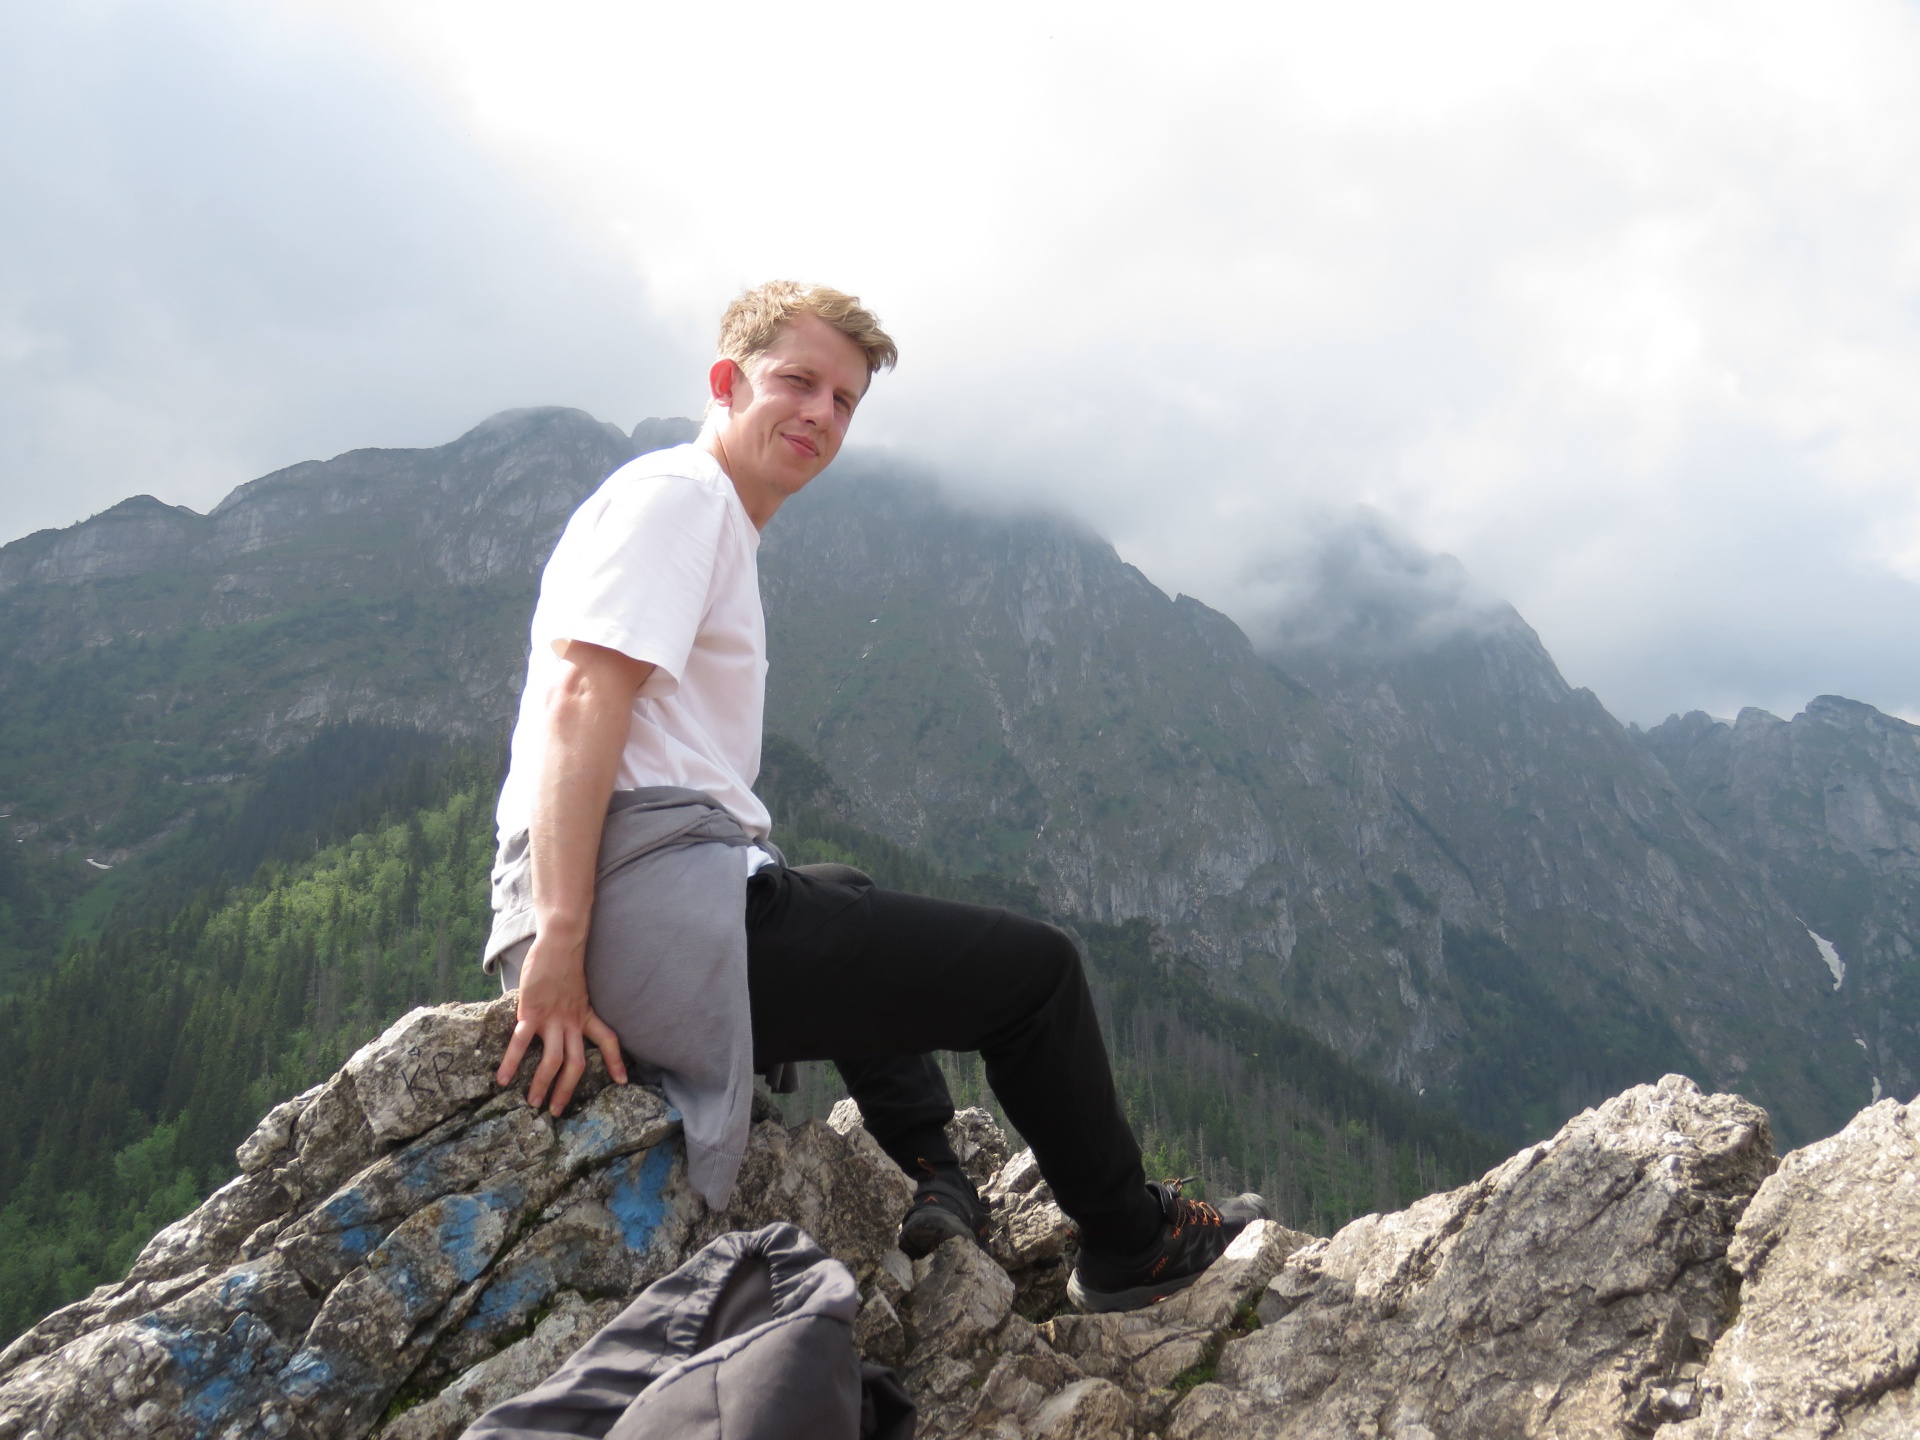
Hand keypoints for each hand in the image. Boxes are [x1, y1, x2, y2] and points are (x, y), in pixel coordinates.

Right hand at [496, 932, 628, 1114]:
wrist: (561, 942)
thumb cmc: (564, 962)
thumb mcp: (577, 988)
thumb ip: (572, 1005)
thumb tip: (562, 1012)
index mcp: (585, 1015)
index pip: (608, 1041)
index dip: (616, 1061)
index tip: (622, 1081)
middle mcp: (572, 1021)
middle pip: (577, 1064)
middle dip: (567, 1089)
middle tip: (556, 1111)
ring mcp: (553, 1019)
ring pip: (553, 1061)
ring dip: (542, 1084)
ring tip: (532, 1103)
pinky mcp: (532, 1013)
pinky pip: (522, 1043)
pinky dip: (511, 1062)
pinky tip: (502, 1079)